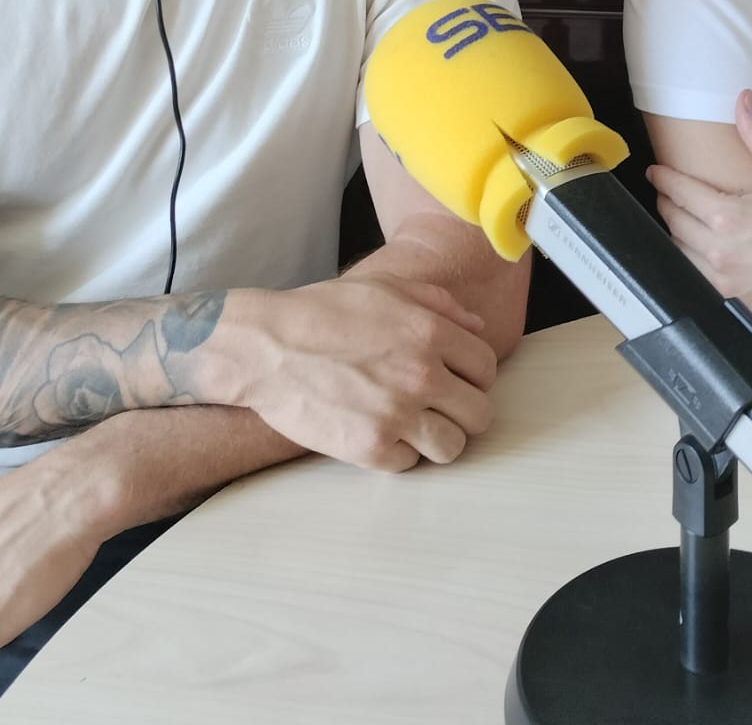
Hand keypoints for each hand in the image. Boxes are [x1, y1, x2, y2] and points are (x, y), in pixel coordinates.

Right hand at [236, 274, 498, 471]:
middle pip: (479, 414)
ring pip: (452, 447)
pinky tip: (379, 433)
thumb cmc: (321, 313)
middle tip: (437, 408)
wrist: (264, 347)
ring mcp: (397, 414)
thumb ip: (439, 304)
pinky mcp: (370, 447)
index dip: (472, 376)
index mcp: (430, 333)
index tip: (454, 380)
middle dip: (461, 411)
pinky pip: (410, 464)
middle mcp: (422, 375)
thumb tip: (476, 328)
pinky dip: (398, 454)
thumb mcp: (384, 288)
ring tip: (413, 426)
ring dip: (436, 439)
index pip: (487, 369)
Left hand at [648, 90, 751, 319]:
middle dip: (667, 202)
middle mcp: (719, 251)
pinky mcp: (733, 299)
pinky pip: (696, 278)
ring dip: (676, 233)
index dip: (664, 178)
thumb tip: (743, 101)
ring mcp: (724, 279)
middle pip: (673, 221)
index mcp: (728, 216)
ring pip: (679, 253)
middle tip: (667, 192)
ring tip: (682, 219)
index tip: (656, 172)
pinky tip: (699, 250)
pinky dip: (691, 261)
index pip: (678, 192)